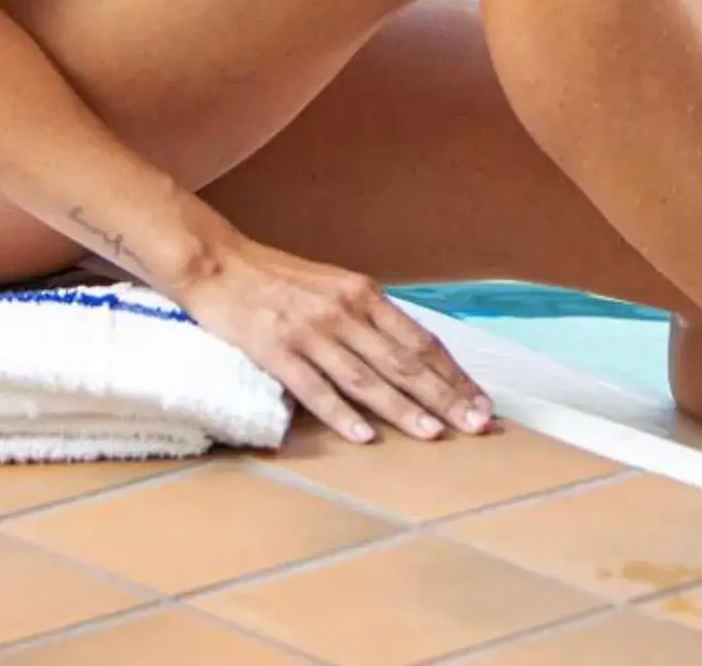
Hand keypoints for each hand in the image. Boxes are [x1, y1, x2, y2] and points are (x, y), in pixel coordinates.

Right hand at [175, 238, 491, 444]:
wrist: (219, 264)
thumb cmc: (279, 278)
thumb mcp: (335, 286)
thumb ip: (369, 317)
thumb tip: (410, 353)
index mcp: (364, 294)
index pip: (420, 340)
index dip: (453, 373)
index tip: (482, 400)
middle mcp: (345, 312)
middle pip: (403, 361)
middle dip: (444, 395)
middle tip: (476, 424)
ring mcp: (311, 332)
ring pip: (367, 378)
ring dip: (403, 409)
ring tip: (434, 434)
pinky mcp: (276, 350)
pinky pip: (314, 388)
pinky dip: (341, 414)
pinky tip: (364, 436)